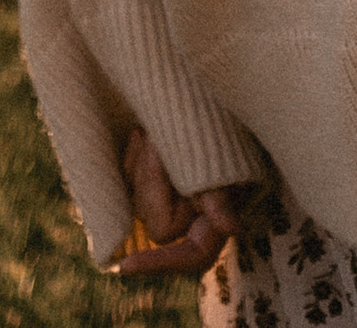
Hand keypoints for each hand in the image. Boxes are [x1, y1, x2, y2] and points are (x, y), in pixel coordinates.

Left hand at [115, 123, 245, 284]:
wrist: (202, 90)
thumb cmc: (219, 124)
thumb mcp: (221, 158)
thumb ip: (219, 195)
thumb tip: (232, 229)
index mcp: (216, 216)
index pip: (193, 255)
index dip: (161, 264)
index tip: (124, 266)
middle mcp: (193, 211)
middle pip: (156, 222)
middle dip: (152, 182)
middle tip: (158, 142)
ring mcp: (170, 194)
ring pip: (138, 199)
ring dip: (143, 163)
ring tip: (156, 132)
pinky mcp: (150, 177)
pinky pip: (128, 179)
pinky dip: (132, 156)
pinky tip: (143, 133)